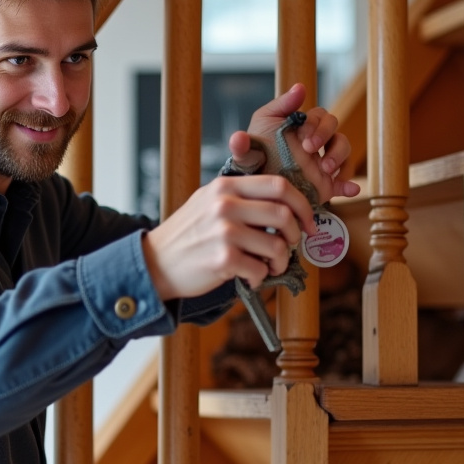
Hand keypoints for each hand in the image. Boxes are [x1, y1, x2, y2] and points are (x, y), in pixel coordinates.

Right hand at [141, 175, 316, 300]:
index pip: (278, 185)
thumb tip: (286, 206)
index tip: (308, 222)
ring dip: (280, 262)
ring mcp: (223, 232)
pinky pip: (260, 269)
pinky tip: (250, 278)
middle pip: (283, 214)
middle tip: (292, 246)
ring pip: (277, 245)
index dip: (302, 204)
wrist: (155, 263)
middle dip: (296, 235)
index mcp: (225, 186)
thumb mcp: (208, 201)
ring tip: (269, 266)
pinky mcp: (223, 259)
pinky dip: (260, 278)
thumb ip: (241, 197)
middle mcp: (224, 204)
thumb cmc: (188, 235)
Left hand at [228, 83, 360, 201]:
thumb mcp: (261, 123)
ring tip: (326, 169)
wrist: (249, 180)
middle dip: (326, 137)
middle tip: (310, 149)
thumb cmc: (255, 148)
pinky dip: (349, 187)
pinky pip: (343, 184)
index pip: (321, 117)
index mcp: (304, 126)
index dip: (316, 125)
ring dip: (339, 157)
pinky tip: (352, 190)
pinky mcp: (324, 184)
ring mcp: (322, 163)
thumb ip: (279, 105)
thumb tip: (300, 87)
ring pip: (344, 152)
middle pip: (336, 131)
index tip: (303, 136)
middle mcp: (317, 143)